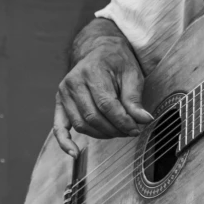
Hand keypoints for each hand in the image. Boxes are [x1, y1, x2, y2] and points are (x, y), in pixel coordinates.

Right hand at [53, 36, 152, 156]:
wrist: (99, 50)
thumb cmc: (118, 62)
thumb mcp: (132, 74)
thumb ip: (135, 98)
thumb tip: (144, 120)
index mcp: (92, 71)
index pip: (106, 104)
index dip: (122, 121)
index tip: (137, 129)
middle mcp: (73, 82)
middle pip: (93, 116)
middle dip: (114, 129)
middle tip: (131, 131)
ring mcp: (63, 93)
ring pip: (81, 124)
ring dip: (101, 134)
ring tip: (118, 132)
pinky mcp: (59, 102)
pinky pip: (59, 127)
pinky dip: (65, 142)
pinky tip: (74, 153)